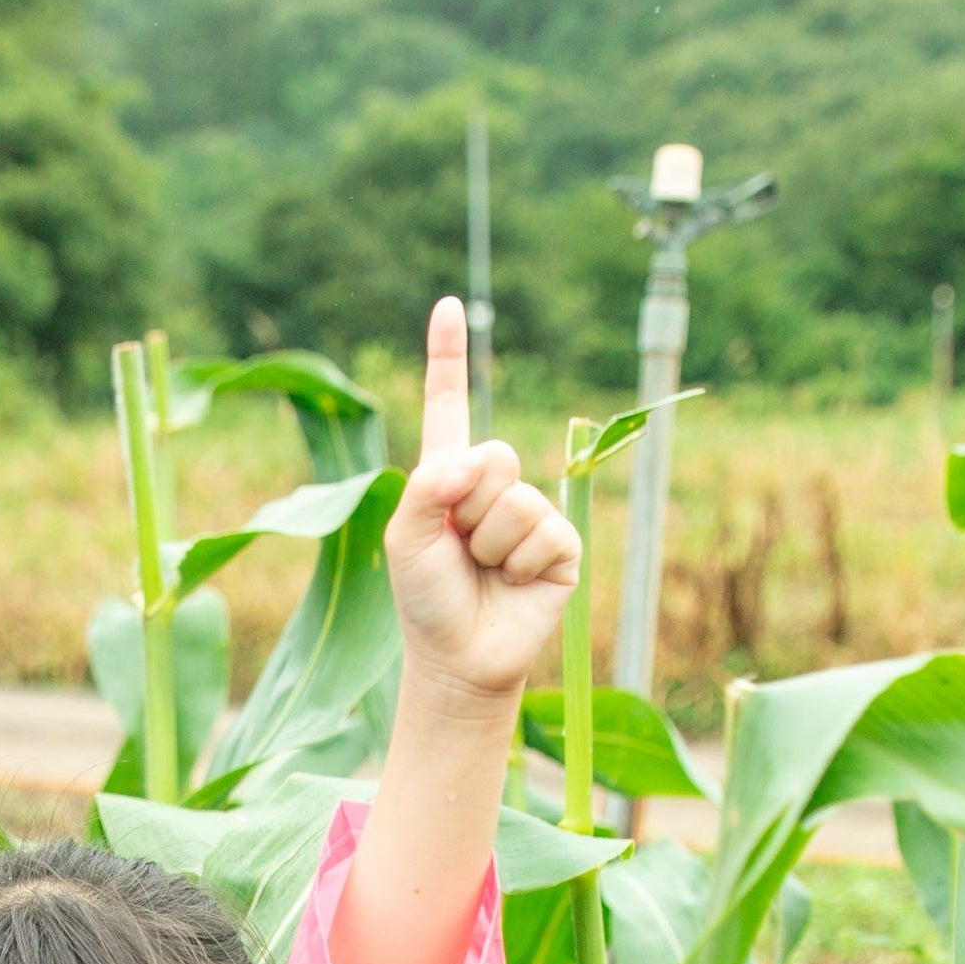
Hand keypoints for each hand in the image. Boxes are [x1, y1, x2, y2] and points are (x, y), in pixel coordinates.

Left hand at [383, 298, 579, 713]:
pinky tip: (512, 584)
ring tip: (482, 572)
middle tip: (460, 549)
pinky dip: (520, 562)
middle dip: (468, 506)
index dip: (448, 356)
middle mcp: (492, 487)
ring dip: (491, 544)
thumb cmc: (425, 599)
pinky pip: (543, 531)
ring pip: (516, 499)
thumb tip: (476, 459)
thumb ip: (427, 485)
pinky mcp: (560, 546)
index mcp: (448, 476)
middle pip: (493, 455)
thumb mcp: (404, 537)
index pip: (451, 405)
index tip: (448, 306)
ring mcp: (530, 514)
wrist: (458, 658)